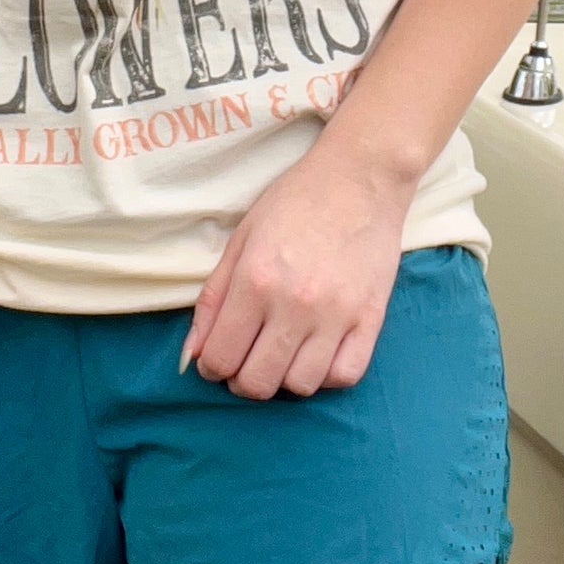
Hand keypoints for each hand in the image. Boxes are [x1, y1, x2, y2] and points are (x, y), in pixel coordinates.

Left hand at [181, 136, 416, 398]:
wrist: (360, 177)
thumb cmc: (295, 202)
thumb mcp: (241, 239)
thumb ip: (213, 299)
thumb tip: (191, 355)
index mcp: (255, 280)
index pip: (220, 359)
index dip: (212, 366)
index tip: (219, 358)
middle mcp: (295, 304)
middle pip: (257, 382)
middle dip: (242, 380)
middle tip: (248, 358)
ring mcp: (337, 314)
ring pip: (300, 386)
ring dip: (284, 378)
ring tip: (283, 353)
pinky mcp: (371, 318)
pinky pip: (344, 376)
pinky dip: (326, 375)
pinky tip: (317, 353)